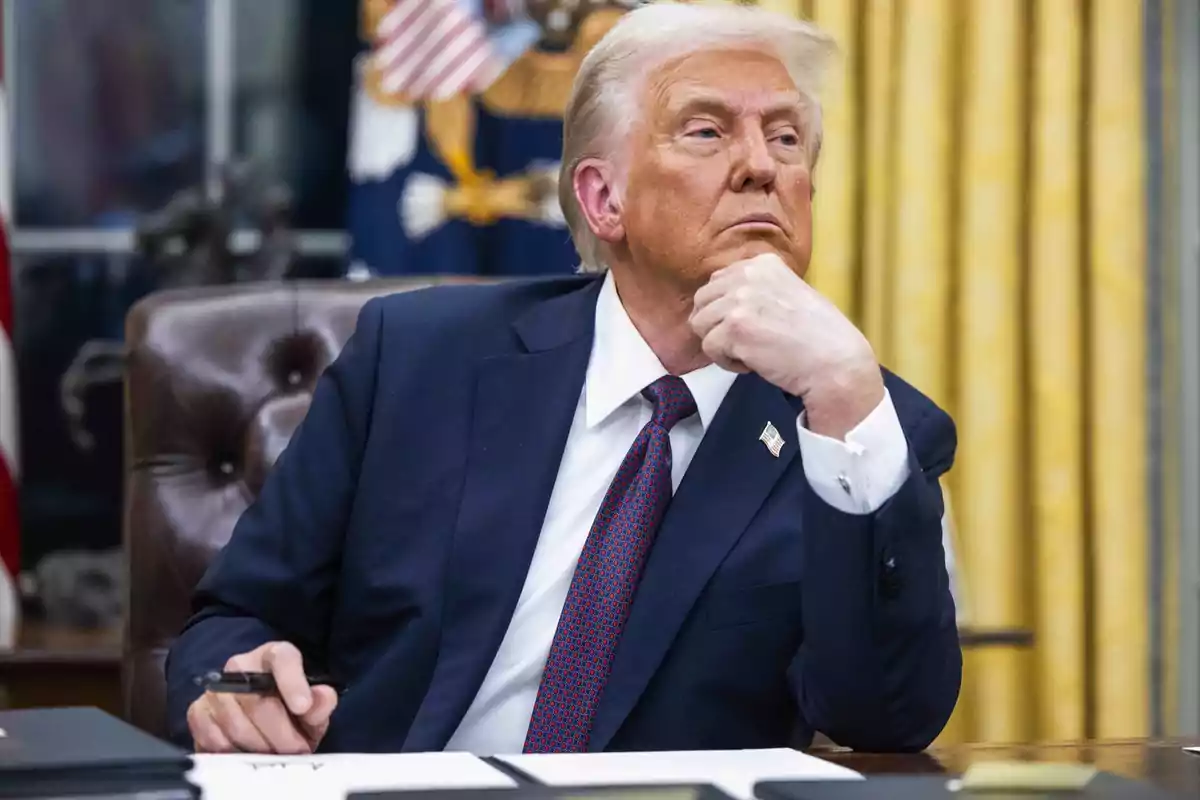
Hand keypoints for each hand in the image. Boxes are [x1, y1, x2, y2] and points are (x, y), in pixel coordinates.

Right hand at [186, 641, 337, 753]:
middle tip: (296, 749)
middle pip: (258, 702)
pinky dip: (237, 753)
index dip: (292, 682)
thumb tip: (322, 696)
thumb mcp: (312, 707)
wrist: (259, 716)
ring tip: (277, 754)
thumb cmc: (289, 709)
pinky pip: (215, 740)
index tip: (303, 706)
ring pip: (236, 725)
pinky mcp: (198, 713)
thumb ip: (320, 701)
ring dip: (261, 747)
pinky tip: (251, 754)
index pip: (282, 658)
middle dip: (281, 733)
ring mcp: (215, 689)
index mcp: (273, 655)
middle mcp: (240, 666)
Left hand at [689, 253, 884, 438]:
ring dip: (721, 344)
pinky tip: (754, 362)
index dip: (726, 310)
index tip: (752, 325)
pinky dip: (727, 362)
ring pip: (700, 325)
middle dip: (717, 325)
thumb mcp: (789, 293)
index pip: (717, 282)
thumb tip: (720, 300)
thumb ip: (757, 289)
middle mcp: (749, 275)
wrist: (835, 362)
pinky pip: (709, 348)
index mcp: (762, 263)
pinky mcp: (734, 328)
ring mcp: (740, 300)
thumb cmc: (819, 336)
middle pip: (702, 301)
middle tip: (748, 341)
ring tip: (752, 351)